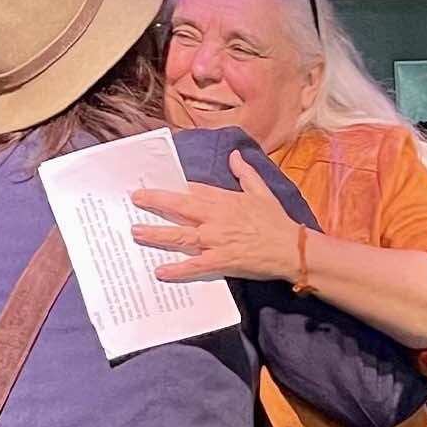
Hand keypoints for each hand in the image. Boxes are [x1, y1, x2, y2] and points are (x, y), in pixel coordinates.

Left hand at [131, 150, 302, 282]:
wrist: (291, 248)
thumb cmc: (277, 221)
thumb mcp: (262, 191)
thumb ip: (245, 173)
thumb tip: (234, 155)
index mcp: (225, 199)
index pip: (193, 189)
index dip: (173, 187)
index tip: (155, 184)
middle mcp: (216, 217)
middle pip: (179, 207)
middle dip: (155, 201)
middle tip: (135, 199)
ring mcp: (216, 239)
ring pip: (179, 235)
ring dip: (156, 233)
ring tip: (136, 232)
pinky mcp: (220, 260)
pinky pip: (194, 265)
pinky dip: (177, 269)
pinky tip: (160, 271)